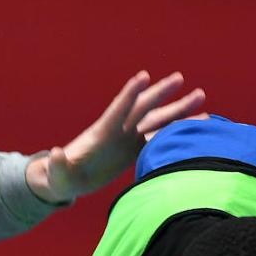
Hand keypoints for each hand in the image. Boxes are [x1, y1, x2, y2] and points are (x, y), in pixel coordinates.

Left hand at [26, 71, 205, 203]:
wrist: (68, 180)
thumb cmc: (59, 176)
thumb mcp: (57, 173)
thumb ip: (58, 164)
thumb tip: (55, 153)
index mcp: (101, 133)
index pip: (118, 110)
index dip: (130, 94)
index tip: (144, 76)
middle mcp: (118, 131)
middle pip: (143, 108)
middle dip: (160, 93)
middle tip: (179, 78)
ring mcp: (128, 139)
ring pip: (157, 120)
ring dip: (178, 109)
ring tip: (200, 96)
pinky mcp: (134, 150)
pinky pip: (160, 137)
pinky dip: (178, 131)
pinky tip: (198, 125)